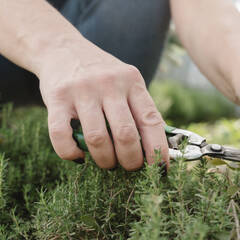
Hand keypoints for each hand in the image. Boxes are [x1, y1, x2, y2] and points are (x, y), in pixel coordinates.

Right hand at [38, 39, 168, 169]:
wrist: (63, 49)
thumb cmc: (103, 75)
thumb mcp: (128, 83)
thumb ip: (142, 109)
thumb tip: (162, 147)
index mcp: (133, 82)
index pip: (152, 121)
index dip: (158, 150)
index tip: (161, 169)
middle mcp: (109, 84)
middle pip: (125, 134)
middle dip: (131, 161)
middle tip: (130, 167)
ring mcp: (82, 90)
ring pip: (97, 139)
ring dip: (105, 160)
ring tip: (107, 163)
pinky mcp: (57, 97)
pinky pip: (61, 135)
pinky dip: (70, 153)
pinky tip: (78, 156)